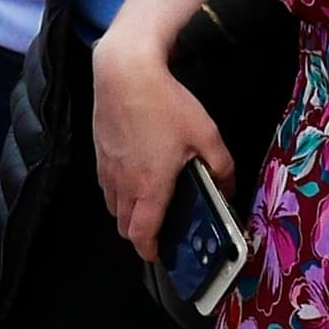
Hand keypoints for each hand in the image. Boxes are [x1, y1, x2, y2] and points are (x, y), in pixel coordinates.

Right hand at [92, 28, 236, 255]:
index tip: (160, 255)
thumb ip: (222, 167)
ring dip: (128, 212)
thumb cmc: (166, 104)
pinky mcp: (99, 152)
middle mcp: (123, 183)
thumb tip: (229, 188)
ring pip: (113, 205)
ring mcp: (107, 168)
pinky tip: (135, 174)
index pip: (141, 234)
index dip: (149, 251)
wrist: (124, 73)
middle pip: (123, 225)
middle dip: (140, 233)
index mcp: (150, 187)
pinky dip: (118, 191)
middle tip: (160, 229)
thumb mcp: (207, 135)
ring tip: (149, 203)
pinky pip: (106, 184)